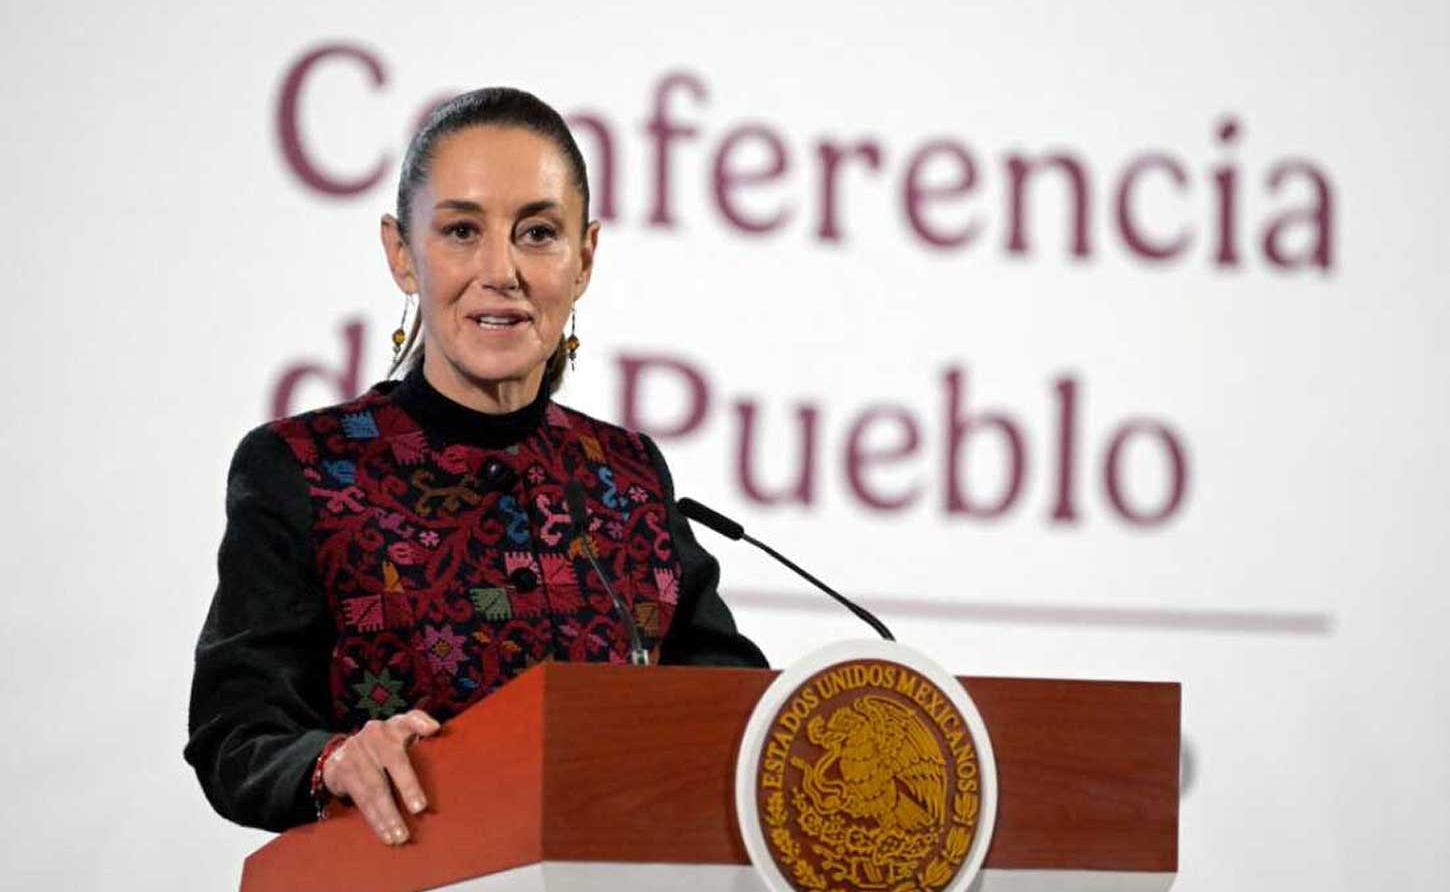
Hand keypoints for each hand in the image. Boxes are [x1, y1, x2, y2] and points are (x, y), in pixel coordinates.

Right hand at [322, 710, 440, 844]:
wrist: (341, 753)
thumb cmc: (385, 748)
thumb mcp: (401, 736)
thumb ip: (419, 734)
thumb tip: (437, 733)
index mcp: (394, 726)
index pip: (409, 719)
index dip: (420, 722)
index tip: (433, 730)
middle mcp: (375, 734)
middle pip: (394, 761)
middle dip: (407, 786)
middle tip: (420, 808)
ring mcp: (356, 751)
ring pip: (375, 787)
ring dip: (389, 814)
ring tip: (402, 836)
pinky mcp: (342, 770)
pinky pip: (361, 799)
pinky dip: (375, 819)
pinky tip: (386, 834)